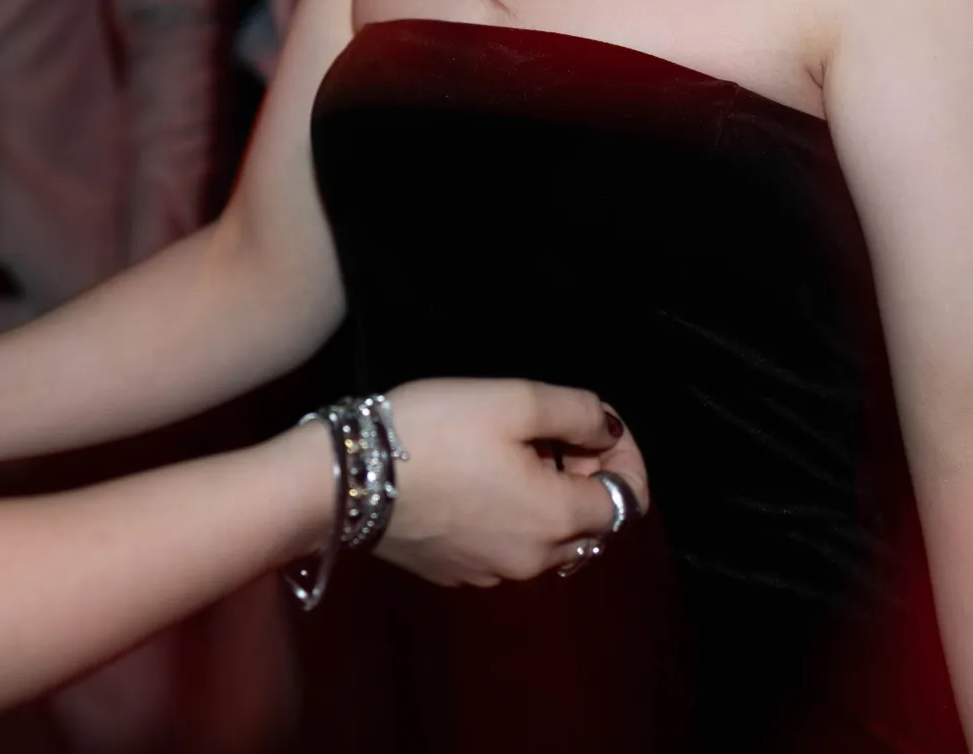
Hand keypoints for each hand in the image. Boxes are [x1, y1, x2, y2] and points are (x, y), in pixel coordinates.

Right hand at [371, 379, 650, 587]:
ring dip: (547, 496)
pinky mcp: (455, 572)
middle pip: (589, 523)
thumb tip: (608, 431)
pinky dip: (511, 515)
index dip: (626, 459)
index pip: (627, 502)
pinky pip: (506, 546)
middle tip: (551, 431)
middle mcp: (531, 560)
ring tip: (511, 449)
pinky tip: (478, 478)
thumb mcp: (515, 399)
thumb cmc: (435, 431)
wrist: (346, 476)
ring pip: (546, 537)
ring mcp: (490, 572)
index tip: (599, 426)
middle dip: (584, 476)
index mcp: (556, 520)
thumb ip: (578, 412)